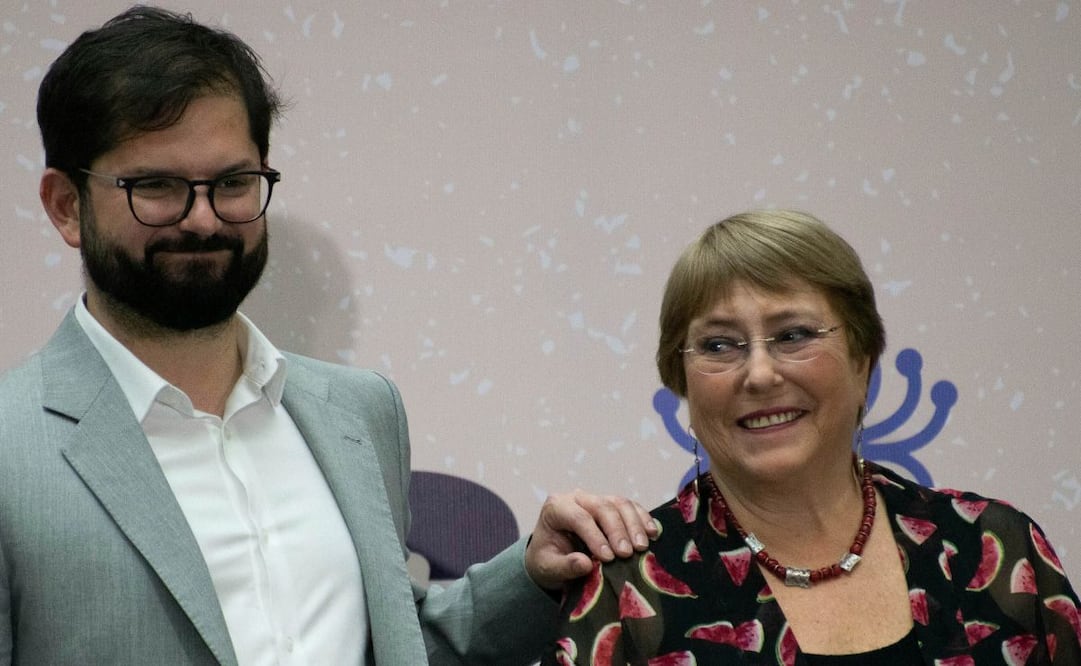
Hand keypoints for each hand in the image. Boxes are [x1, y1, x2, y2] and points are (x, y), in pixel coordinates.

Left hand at [524, 489, 657, 589]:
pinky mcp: (612, 505)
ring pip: (619, 503)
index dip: (595, 536)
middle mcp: (577, 498)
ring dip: (634, 524)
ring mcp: (596, 499)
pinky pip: (631, 506)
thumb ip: (564, 566)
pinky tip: (652, 534)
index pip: (579, 517)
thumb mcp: (548, 567)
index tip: (607, 558)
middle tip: (627, 554)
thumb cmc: (548, 559)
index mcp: (556, 507)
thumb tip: (585, 564)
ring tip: (642, 547)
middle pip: (602, 507)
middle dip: (617, 530)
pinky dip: (643, 519)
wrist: (553, 554)